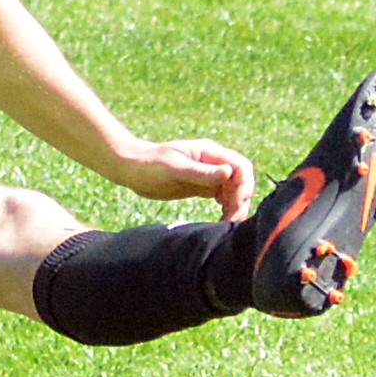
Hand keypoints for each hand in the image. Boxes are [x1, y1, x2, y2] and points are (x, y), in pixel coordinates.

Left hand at [109, 137, 257, 220]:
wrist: (130, 169)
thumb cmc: (149, 163)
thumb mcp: (175, 168)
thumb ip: (201, 172)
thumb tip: (229, 172)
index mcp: (209, 152)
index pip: (240, 166)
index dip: (245, 184)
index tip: (236, 202)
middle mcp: (213, 163)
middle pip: (240, 182)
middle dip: (240, 200)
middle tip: (230, 220)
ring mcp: (208, 176)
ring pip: (233, 192)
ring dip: (235, 208)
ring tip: (226, 224)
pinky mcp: (201, 189)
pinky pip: (222, 199)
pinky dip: (226, 210)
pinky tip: (221, 220)